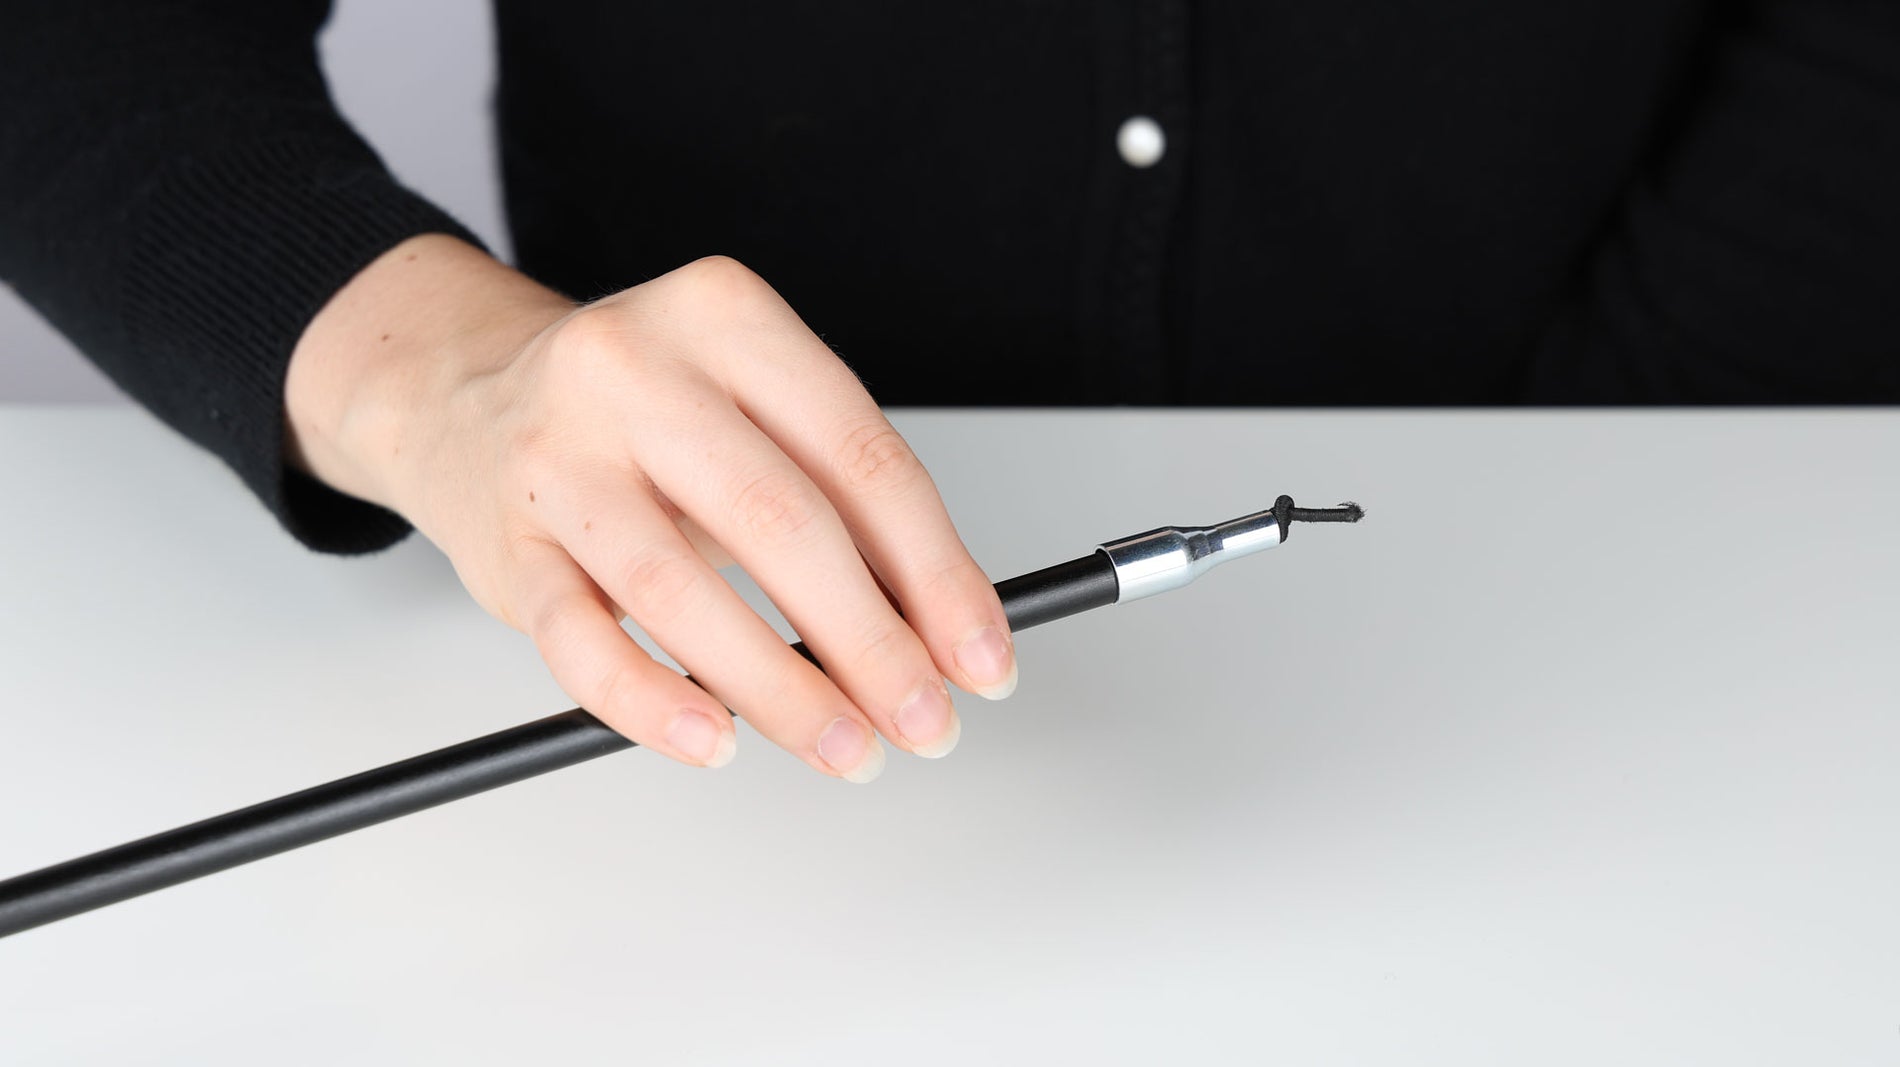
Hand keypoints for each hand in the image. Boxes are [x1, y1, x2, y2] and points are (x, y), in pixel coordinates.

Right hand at [285, 236, 1015, 780]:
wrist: (460, 395)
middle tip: (925, 719)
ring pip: (682, 590)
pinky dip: (655, 705)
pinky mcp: (502, 543)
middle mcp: (636, 370)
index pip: (863, 457)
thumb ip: (840, 505)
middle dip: (873, 644)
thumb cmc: (637, 416)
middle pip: (781, 522)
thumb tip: (939, 631)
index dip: (938, 572)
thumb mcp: (749, 413)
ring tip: (846, 747)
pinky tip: (716, 740)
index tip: (981, 656)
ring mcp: (558, 456)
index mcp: (727, 317)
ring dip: (782, 691)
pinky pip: (581, 643)